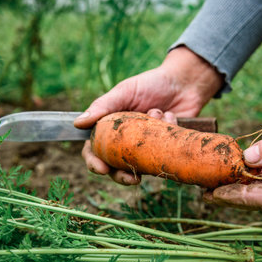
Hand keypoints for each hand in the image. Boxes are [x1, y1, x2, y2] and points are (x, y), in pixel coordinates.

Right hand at [74, 46, 222, 183]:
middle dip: (122, 176)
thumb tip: (77, 124)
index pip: (95, 150)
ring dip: (147, 152)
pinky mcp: (167, 149)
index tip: (102, 169)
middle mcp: (127, 141)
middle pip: (116, 167)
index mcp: (111, 128)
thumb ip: (102, 106)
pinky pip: (164, 153)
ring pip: (141, 167)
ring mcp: (147, 147)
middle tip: (132, 178)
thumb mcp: (124, 91)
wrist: (183, 82)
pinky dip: (166, 130)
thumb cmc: (151, 84)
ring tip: (155, 127)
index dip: (95, 163)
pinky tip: (169, 114)